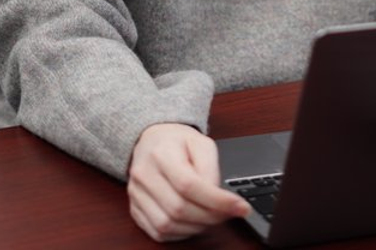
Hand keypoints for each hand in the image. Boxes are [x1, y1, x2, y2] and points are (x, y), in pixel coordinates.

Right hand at [127, 123, 250, 241]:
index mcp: (161, 154)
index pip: (189, 185)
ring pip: (167, 225)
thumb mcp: (201, 143)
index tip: (240, 207)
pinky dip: (180, 234)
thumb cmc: (177, 142)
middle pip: (178, 208)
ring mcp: (136, 194)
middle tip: (228, 213)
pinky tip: (193, 223)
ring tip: (211, 217)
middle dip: (210, 216)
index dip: (217, 201)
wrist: (151, 141)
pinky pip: (157, 232)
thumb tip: (217, 197)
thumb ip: (211, 169)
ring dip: (195, 227)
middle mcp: (144, 174)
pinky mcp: (135, 208)